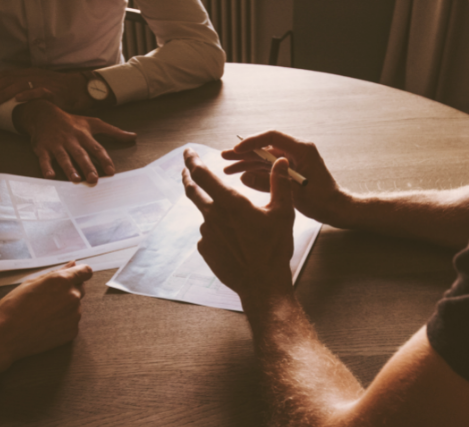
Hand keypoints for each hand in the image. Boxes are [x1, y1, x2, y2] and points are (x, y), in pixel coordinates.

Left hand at [0, 68, 91, 111]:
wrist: (79, 89)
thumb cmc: (58, 90)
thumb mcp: (38, 84)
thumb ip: (24, 87)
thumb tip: (8, 95)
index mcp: (28, 73)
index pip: (5, 75)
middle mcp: (33, 75)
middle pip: (8, 80)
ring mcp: (42, 82)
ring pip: (19, 85)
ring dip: (4, 93)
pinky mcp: (52, 91)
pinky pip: (38, 92)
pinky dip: (27, 94)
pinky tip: (17, 99)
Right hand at [0, 261, 91, 372]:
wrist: (5, 337)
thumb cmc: (14, 307)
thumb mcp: (32, 283)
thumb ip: (57, 272)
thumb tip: (73, 264)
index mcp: (62, 281)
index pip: (86, 271)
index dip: (80, 272)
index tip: (74, 276)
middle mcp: (72, 297)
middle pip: (80, 288)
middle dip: (69, 289)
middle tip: (48, 297)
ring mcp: (74, 315)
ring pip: (75, 306)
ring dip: (65, 306)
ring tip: (43, 313)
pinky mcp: (72, 331)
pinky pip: (72, 321)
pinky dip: (63, 321)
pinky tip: (46, 324)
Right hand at [13, 99, 135, 182]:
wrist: (43, 114)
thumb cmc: (72, 121)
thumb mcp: (93, 123)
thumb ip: (114, 132)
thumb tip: (134, 136)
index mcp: (84, 135)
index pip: (96, 148)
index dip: (104, 160)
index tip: (111, 171)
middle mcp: (71, 140)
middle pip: (80, 154)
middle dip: (87, 166)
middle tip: (94, 179)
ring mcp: (56, 144)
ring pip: (63, 157)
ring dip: (69, 169)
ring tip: (75, 179)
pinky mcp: (42, 148)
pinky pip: (44, 159)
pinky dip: (46, 167)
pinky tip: (49, 176)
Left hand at [182, 148, 295, 306]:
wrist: (263, 285)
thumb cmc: (274, 249)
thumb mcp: (282, 213)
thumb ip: (279, 184)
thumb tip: (279, 161)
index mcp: (231, 203)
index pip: (203, 175)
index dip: (192, 161)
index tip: (187, 152)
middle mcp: (213, 216)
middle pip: (193, 191)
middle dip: (188, 177)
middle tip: (185, 169)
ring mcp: (207, 234)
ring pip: (206, 214)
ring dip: (214, 211)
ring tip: (239, 226)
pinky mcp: (205, 249)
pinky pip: (209, 234)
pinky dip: (217, 231)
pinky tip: (234, 241)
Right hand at [222, 130, 351, 227]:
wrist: (336, 209)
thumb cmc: (322, 200)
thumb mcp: (294, 192)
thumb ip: (269, 183)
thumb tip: (245, 176)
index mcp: (302, 150)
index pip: (272, 137)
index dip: (252, 142)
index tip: (236, 150)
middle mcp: (296, 151)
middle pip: (265, 147)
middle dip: (244, 153)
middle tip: (224, 157)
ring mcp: (292, 161)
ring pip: (264, 158)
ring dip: (246, 163)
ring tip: (227, 168)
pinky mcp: (289, 171)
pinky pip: (268, 168)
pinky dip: (255, 171)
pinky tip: (241, 176)